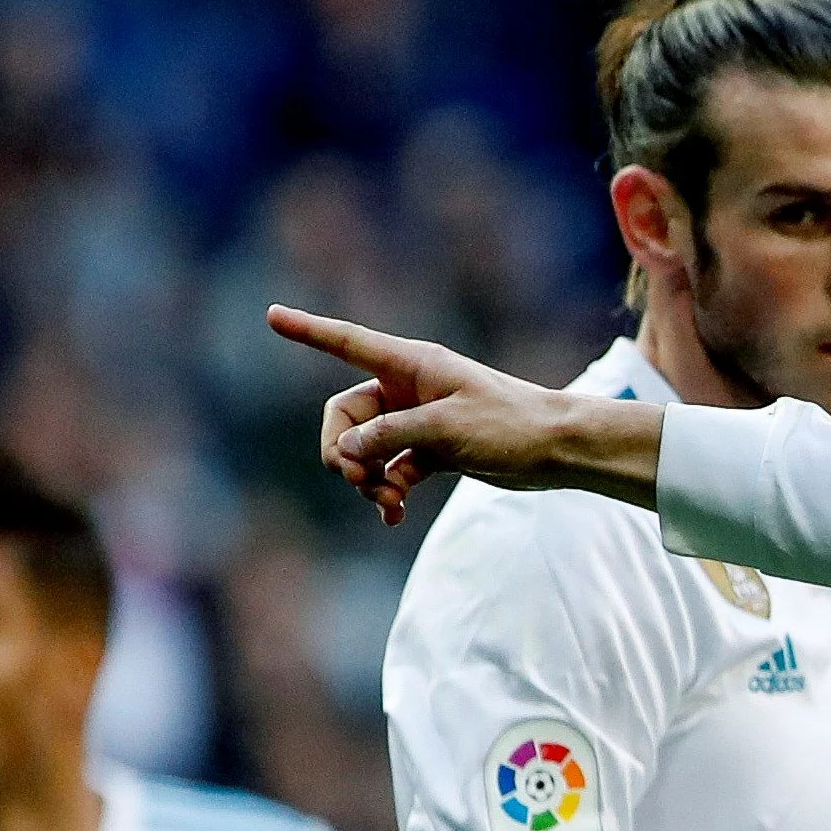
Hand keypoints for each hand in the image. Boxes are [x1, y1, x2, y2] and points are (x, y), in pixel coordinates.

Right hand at [265, 305, 663, 525]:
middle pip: (346, 415)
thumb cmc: (511, 425)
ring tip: (386, 502)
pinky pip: (392, 470)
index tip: (271, 315)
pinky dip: (389, 490)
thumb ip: (390, 436)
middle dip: (342, 449)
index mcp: (412, 365)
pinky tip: (394, 515)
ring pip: (366, 447)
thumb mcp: (446, 429)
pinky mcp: (433, 451)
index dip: (308, 330)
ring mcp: (419, 420)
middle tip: (358, 479)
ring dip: (367, 477)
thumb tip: (345, 448)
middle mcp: (409, 388)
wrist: (558, 450)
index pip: (347, 342)